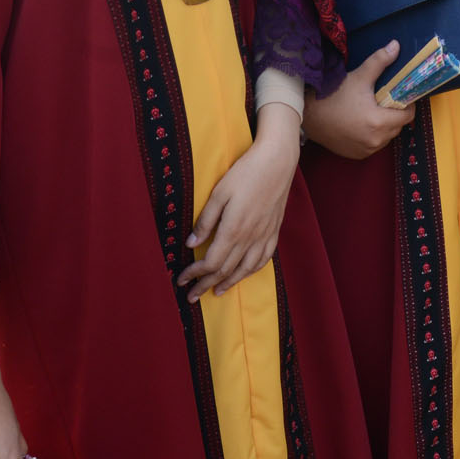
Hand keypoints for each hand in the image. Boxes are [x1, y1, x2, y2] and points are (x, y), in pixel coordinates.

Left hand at [180, 105, 301, 300]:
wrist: (278, 161)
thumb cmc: (245, 173)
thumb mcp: (219, 193)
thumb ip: (205, 220)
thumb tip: (191, 243)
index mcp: (233, 230)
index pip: (210, 262)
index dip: (195, 274)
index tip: (181, 280)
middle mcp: (250, 238)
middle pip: (225, 270)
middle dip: (206, 285)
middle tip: (192, 296)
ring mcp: (264, 236)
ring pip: (245, 269)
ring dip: (229, 283)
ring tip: (216, 292)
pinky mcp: (274, 231)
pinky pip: (263, 259)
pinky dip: (250, 271)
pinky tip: (243, 273)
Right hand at [301, 42, 413, 159]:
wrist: (308, 116)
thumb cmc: (334, 96)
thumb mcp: (359, 77)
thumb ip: (380, 61)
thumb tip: (396, 46)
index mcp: (379, 122)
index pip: (407, 116)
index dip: (407, 105)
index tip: (401, 96)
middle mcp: (375, 140)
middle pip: (398, 127)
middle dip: (395, 114)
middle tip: (385, 101)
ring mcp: (366, 150)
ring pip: (387, 137)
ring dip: (385, 126)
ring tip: (374, 111)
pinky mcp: (357, 155)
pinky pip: (374, 145)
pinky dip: (373, 136)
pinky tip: (363, 123)